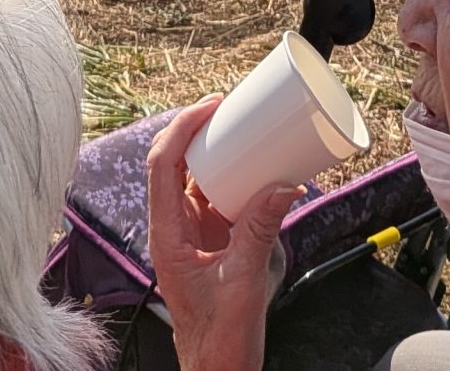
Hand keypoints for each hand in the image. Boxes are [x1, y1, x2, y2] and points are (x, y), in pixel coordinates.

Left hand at [147, 96, 300, 370]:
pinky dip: (233, 179)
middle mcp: (174, 229)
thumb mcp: (244, 280)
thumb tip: (285, 185)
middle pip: (174, 164)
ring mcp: (190, 234)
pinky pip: (216, 198)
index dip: (183, 128)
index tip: (211, 106)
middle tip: (229, 106)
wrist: (218, 368)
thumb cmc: (218, 337)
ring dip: (215, 152)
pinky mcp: (209, 241)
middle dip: (197, 129)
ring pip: (195, 179)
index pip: (163, 166)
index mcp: (168, 236)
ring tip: (242, 127)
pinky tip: (256, 169)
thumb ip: (261, 231)